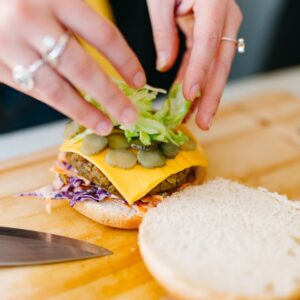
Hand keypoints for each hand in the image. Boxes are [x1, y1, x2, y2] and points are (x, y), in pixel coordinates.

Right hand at [0, 0, 145, 134]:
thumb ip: (76, 26)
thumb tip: (110, 71)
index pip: (103, 35)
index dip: (125, 61)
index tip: (139, 82)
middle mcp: (32, 21)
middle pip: (82, 68)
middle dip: (110, 96)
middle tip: (130, 116)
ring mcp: (9, 45)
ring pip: (56, 89)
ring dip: (85, 112)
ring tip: (105, 126)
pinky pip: (36, 91)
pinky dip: (61, 106)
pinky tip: (78, 113)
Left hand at [146, 0, 242, 129]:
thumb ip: (164, 30)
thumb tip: (164, 65)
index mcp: (213, 4)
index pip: (208, 43)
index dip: (199, 72)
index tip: (190, 96)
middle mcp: (224, 19)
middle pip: (220, 63)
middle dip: (211, 96)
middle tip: (203, 122)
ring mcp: (221, 29)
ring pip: (216, 68)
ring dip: (205, 95)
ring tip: (196, 119)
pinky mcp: (212, 36)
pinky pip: (205, 63)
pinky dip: (196, 82)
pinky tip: (189, 100)